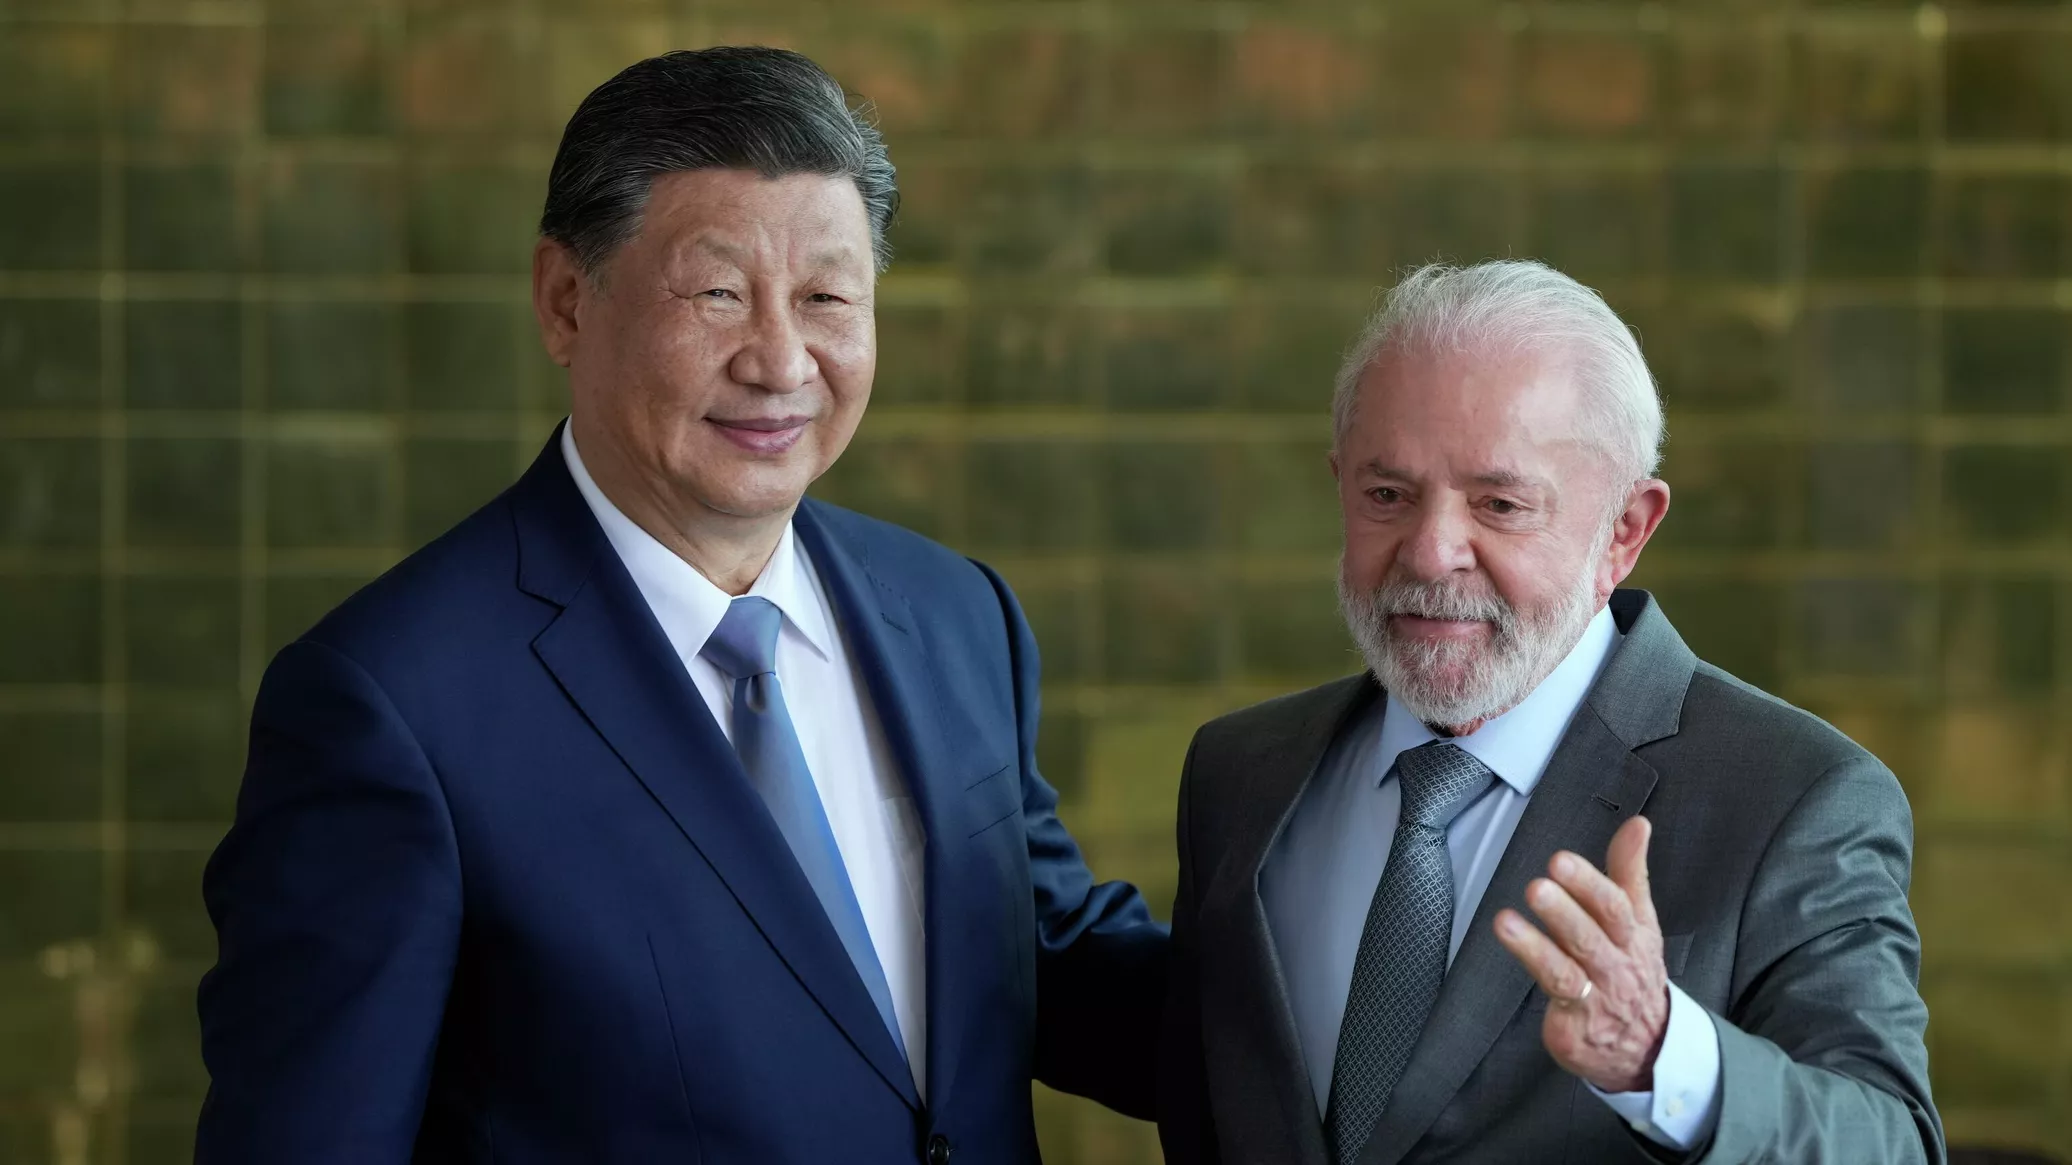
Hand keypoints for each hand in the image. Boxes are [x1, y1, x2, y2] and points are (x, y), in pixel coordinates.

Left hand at [1492, 815, 1667, 1093]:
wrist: (1650, 1048)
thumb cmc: (1633, 971)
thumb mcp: (1640, 921)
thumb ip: (1630, 871)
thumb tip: (1637, 823)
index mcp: (1632, 937)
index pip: (1614, 907)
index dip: (1588, 883)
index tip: (1560, 860)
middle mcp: (1616, 967)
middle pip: (1590, 938)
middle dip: (1563, 913)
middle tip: (1537, 887)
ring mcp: (1596, 1001)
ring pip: (1565, 972)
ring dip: (1535, 948)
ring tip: (1505, 922)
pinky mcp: (1574, 1029)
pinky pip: (1555, 1007)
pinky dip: (1535, 986)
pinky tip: (1513, 961)